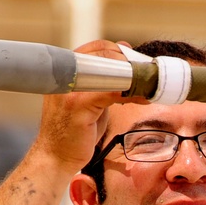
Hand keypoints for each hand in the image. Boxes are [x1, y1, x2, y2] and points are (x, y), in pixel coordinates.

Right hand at [32, 40, 147, 171]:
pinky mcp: (78, 105)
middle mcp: (67, 75)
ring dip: (136, 79)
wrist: (55, 156)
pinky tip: (143, 100)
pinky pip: (112, 92)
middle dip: (132, 65)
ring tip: (150, 88)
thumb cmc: (74, 131)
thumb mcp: (90, 100)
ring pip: (110, 72)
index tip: (141, 66)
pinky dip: (131, 94)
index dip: (123, 54)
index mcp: (67, 70)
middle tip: (150, 77)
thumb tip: (125, 58)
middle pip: (106, 56)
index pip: (99, 48)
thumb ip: (104, 82)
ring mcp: (71, 89)